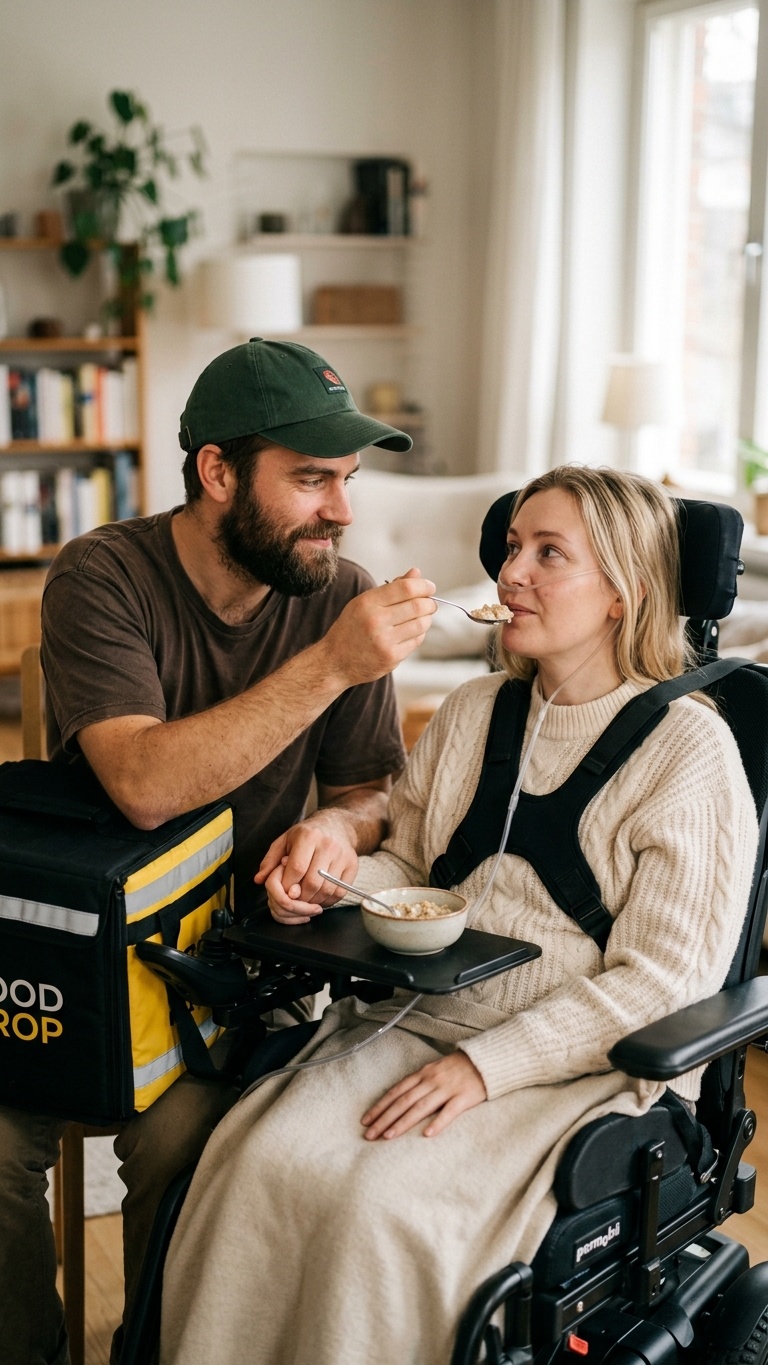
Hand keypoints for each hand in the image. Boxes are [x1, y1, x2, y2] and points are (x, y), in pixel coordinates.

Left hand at [256, 809, 358, 923]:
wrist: (337, 825)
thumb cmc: (307, 835)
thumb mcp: (285, 841)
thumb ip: (270, 860)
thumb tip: (259, 880)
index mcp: (308, 836)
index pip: (297, 869)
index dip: (288, 885)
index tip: (284, 891)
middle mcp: (328, 845)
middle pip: (312, 882)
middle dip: (300, 897)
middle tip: (295, 898)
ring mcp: (343, 855)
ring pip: (327, 890)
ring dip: (314, 901)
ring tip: (306, 898)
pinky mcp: (353, 865)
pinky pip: (340, 891)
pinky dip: (328, 900)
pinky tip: (319, 896)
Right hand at [322, 568, 436, 688]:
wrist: (335, 662)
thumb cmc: (351, 629)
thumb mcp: (363, 603)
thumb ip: (391, 588)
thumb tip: (416, 573)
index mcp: (368, 602)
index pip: (406, 588)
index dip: (423, 585)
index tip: (429, 587)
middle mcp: (376, 621)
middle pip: (417, 606)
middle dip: (430, 603)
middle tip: (430, 603)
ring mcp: (384, 641)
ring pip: (421, 624)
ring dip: (426, 618)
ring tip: (421, 617)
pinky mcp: (391, 657)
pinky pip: (416, 641)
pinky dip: (419, 634)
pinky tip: (411, 632)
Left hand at [361, 1051, 486, 1139]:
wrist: (486, 1060)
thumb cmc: (459, 1067)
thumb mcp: (435, 1070)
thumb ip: (419, 1083)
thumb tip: (400, 1098)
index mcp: (423, 1074)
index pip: (396, 1091)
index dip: (380, 1106)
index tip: (365, 1120)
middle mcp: (431, 1081)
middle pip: (403, 1101)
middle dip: (384, 1119)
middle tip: (369, 1135)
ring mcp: (447, 1089)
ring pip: (420, 1107)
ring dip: (402, 1122)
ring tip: (388, 1136)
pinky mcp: (464, 1097)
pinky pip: (449, 1111)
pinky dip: (438, 1123)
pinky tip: (427, 1134)